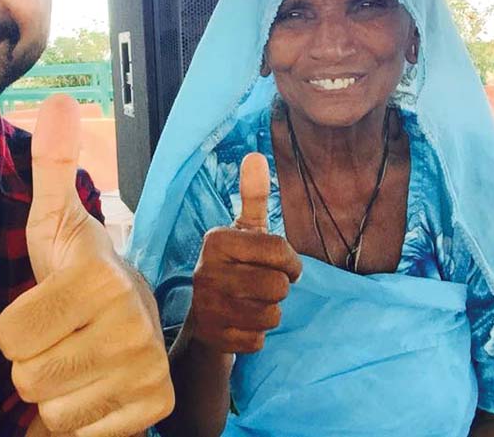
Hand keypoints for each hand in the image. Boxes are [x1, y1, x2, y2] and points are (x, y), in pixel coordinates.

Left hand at [0, 94, 173, 436]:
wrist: (138, 310)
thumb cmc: (81, 269)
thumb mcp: (57, 221)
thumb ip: (52, 166)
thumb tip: (58, 101)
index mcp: (97, 278)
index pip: (9, 337)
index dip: (17, 325)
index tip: (48, 306)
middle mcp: (129, 324)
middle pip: (27, 376)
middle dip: (37, 358)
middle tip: (66, 331)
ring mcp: (145, 367)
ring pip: (51, 408)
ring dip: (58, 387)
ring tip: (82, 354)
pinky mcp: (152, 404)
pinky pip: (78, 432)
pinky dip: (82, 414)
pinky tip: (100, 381)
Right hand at [189, 153, 301, 352]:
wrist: (203, 314)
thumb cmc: (234, 264)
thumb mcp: (243, 230)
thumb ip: (252, 195)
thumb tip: (255, 155)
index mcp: (217, 241)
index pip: (280, 251)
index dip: (290, 262)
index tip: (281, 264)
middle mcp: (206, 272)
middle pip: (278, 286)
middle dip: (279, 288)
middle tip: (262, 284)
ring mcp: (207, 307)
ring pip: (271, 314)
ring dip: (270, 311)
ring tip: (252, 302)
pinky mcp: (213, 337)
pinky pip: (258, 340)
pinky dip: (256, 334)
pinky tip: (241, 322)